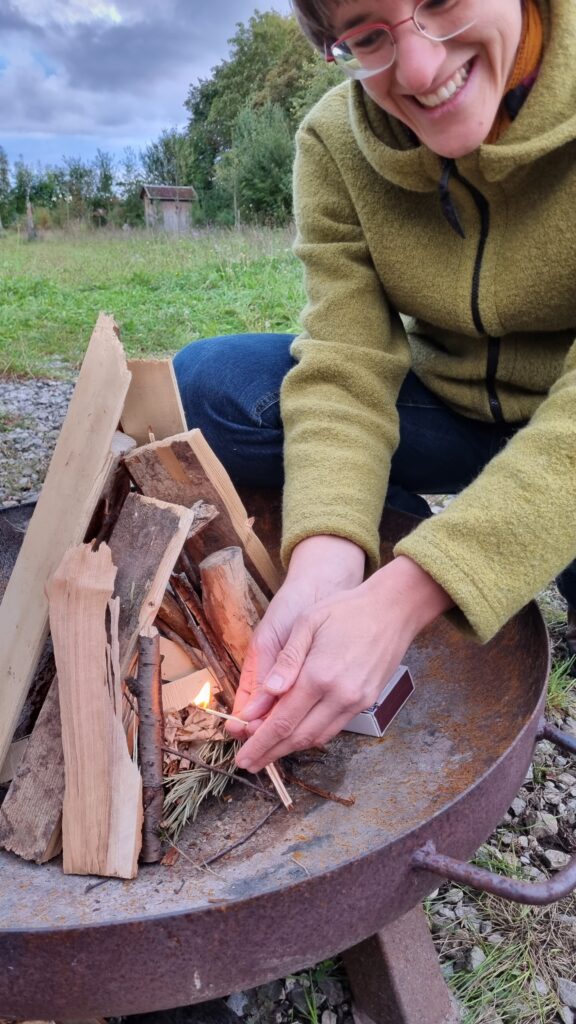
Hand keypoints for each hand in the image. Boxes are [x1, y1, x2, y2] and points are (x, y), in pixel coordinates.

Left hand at [233, 556, 452, 772]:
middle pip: (298, 736)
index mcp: (318, 675)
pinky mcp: (367, 701)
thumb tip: (264, 694)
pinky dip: (312, 735)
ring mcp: (356, 701)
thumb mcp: (307, 623)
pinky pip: (334, 727)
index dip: (259, 742)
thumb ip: (285, 661)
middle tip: (248, 763)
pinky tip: (297, 734)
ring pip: (317, 737)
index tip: (242, 757)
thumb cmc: (346, 609)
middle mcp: (339, 695)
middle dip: (270, 752)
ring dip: (291, 748)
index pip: (282, 721)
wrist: (393, 609)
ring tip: (268, 753)